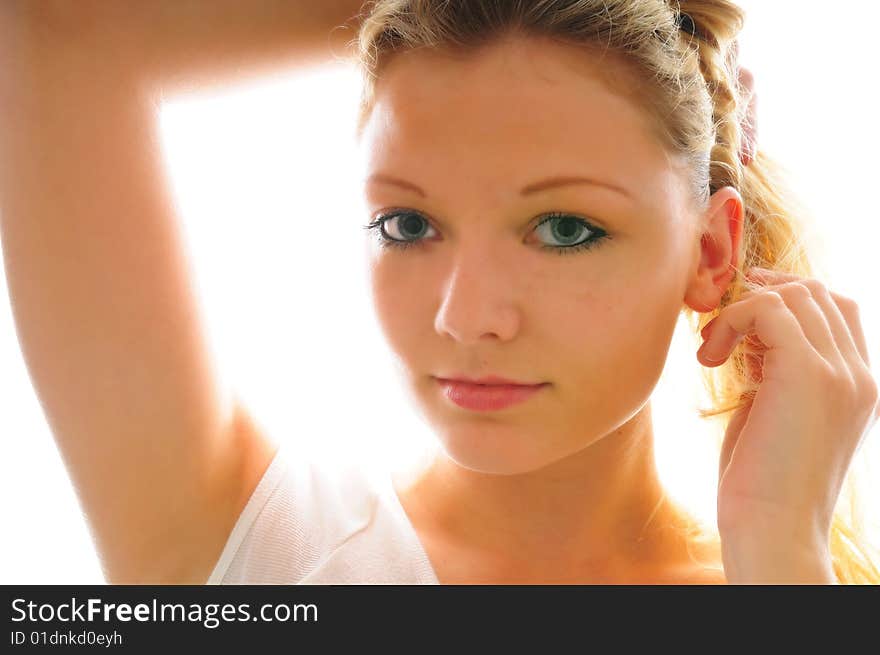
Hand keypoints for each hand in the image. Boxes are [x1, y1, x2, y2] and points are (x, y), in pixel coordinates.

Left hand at [697, 267, 878, 555]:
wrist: (773, 528)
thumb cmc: (762, 482)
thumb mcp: (776, 416)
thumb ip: (774, 376)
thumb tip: (749, 342)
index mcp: (856, 384)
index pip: (835, 309)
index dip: (784, 299)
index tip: (739, 317)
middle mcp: (857, 373)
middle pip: (815, 292)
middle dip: (760, 296)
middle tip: (718, 329)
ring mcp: (838, 370)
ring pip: (793, 294)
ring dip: (740, 311)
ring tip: (712, 350)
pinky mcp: (806, 372)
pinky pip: (767, 308)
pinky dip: (731, 320)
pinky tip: (709, 357)